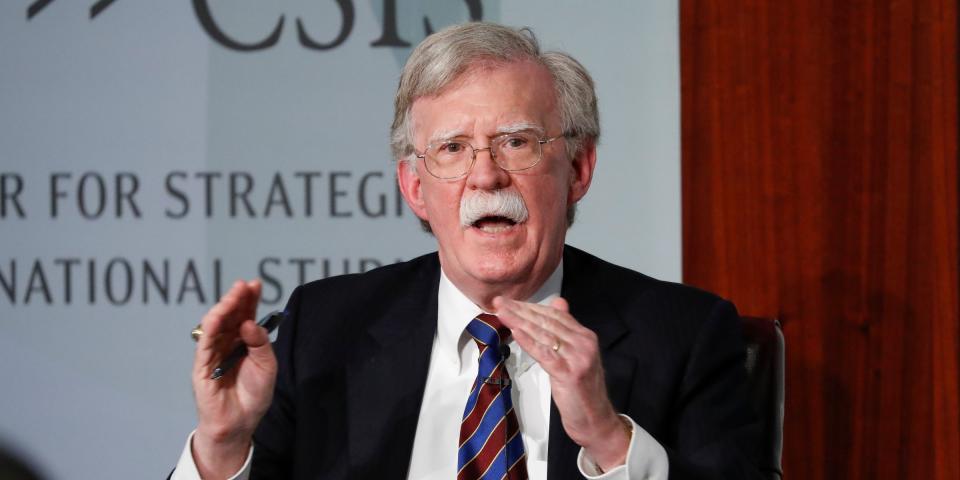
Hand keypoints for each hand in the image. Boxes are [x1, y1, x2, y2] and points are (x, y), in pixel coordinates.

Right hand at [191, 280, 276, 478]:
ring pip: (216, 325)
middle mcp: (228, 343)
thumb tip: (249, 322)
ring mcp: (213, 352)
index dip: (249, 299)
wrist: (240, 422)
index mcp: (244, 341)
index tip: (256, 284)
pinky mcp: (202, 365)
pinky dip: (210, 328)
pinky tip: (216, 316)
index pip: (246, 315)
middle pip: (230, 316)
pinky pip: (205, 343)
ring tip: (234, 295)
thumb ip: (260, 344)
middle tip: (245, 285)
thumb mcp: (266, 366)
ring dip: (224, 308)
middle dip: (237, 299)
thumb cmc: (254, 395)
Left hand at [494, 296, 628, 470]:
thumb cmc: (582, 390)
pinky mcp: (569, 373)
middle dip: (520, 310)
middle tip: (500, 302)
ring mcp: (578, 357)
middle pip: (547, 321)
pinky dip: (528, 341)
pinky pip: (544, 353)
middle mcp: (584, 343)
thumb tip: (558, 303)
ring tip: (501, 312)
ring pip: (543, 334)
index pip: (554, 315)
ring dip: (519, 321)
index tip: (509, 302)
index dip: (530, 306)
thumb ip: (567, 330)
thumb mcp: (576, 355)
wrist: (596, 420)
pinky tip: (515, 332)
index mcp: (585, 336)